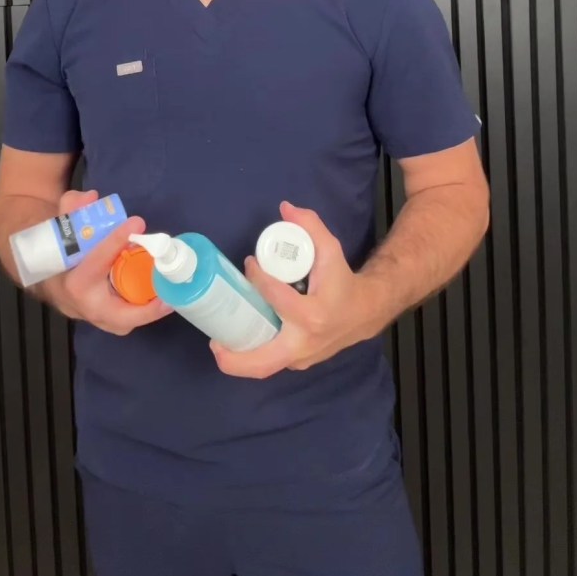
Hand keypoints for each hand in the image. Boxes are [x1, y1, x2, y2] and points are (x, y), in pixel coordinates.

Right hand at [43, 189, 172, 334]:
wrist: (47, 279)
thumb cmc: (59, 253)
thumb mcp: (61, 226)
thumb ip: (72, 208)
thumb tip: (91, 197)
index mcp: (72, 280)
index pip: (96, 261)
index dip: (116, 241)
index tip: (136, 223)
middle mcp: (83, 305)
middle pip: (117, 315)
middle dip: (145, 308)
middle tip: (169, 289)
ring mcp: (94, 318)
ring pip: (124, 323)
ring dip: (148, 312)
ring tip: (171, 294)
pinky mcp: (105, 321)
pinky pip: (127, 320)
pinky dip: (144, 311)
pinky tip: (163, 296)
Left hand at [211, 202, 384, 378]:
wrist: (364, 313)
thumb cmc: (343, 282)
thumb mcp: (331, 250)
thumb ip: (310, 225)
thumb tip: (285, 208)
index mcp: (313, 316)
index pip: (276, 299)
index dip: (257, 279)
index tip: (248, 263)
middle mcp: (305, 344)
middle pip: (263, 362)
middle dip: (232, 357)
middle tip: (213, 339)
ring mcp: (301, 358)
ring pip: (263, 368)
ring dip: (237, 358)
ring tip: (218, 338)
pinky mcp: (297, 362)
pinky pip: (270, 362)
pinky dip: (251, 353)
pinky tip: (237, 335)